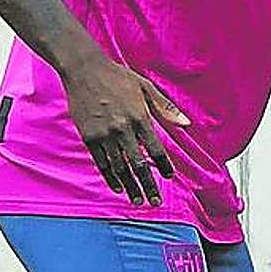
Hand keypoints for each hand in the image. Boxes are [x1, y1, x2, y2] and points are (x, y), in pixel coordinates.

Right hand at [64, 57, 189, 206]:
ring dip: (130, 186)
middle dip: (148, 185)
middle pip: (139, 164)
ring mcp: (104, 134)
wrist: (84, 70)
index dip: (164, 165)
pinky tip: (117, 186)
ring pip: (120, 167)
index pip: (156, 149)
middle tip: (155, 201)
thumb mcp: (145, 87)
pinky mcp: (89, 137)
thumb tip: (186, 123)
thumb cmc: (117, 77)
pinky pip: (102, 163)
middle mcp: (123, 129)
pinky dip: (110, 177)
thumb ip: (165, 107)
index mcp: (140, 116)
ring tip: (137, 200)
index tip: (170, 176)